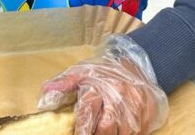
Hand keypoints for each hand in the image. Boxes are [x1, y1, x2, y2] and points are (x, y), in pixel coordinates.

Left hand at [38, 35, 168, 134]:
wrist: (136, 67)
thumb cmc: (104, 72)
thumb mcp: (82, 72)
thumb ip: (64, 83)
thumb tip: (46, 94)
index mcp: (100, 86)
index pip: (88, 111)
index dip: (82, 128)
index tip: (78, 134)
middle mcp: (120, 96)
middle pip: (107, 127)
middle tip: (88, 134)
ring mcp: (136, 107)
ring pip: (124, 133)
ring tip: (102, 131)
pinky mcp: (148, 116)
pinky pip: (138, 133)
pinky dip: (127, 134)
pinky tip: (118, 130)